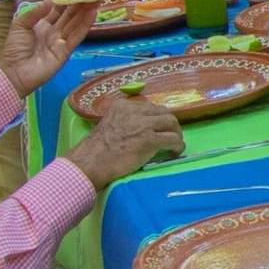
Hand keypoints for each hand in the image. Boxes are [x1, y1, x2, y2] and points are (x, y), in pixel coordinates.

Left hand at [0, 0, 100, 92]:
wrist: (14, 72)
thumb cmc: (14, 48)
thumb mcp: (20, 25)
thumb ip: (35, 12)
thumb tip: (50, 0)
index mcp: (41, 24)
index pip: (57, 9)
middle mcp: (53, 31)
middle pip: (70, 14)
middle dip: (80, 3)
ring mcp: (61, 41)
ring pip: (76, 23)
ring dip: (86, 11)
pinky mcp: (66, 51)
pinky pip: (77, 35)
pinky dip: (86, 24)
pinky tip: (93, 13)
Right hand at [64, 93, 185, 186]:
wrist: (91, 163)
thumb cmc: (96, 150)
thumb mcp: (108, 124)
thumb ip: (124, 121)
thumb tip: (140, 128)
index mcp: (122, 106)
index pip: (149, 107)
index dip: (157, 118)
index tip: (158, 128)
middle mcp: (134, 111)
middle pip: (163, 112)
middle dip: (169, 124)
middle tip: (171, 135)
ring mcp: (142, 124)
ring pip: (171, 122)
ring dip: (176, 133)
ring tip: (174, 144)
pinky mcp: (149, 139)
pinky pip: (172, 139)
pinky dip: (177, 146)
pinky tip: (175, 153)